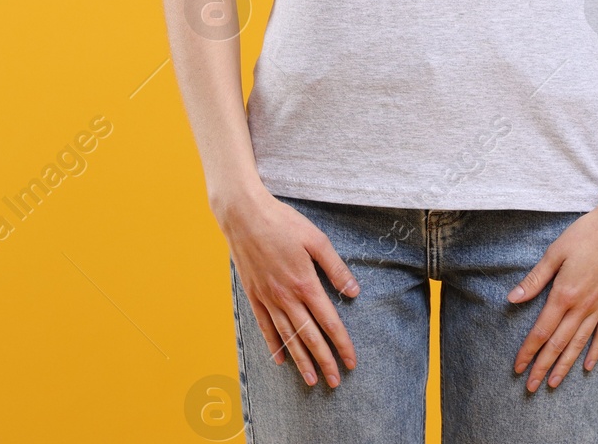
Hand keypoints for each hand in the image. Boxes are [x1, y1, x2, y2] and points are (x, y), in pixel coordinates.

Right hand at [220, 188, 359, 387]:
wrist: (244, 216)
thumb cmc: (283, 222)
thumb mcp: (316, 239)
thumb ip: (335, 268)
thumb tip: (353, 292)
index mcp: (305, 283)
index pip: (329, 322)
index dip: (342, 344)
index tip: (351, 362)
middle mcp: (286, 297)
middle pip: (309, 337)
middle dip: (324, 361)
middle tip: (335, 382)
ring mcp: (268, 298)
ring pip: (287, 337)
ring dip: (301, 360)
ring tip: (311, 380)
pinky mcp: (254, 295)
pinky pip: (265, 327)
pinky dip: (274, 345)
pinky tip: (280, 359)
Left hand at [508, 200, 597, 392]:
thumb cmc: (587, 233)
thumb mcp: (555, 252)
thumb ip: (535, 279)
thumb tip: (513, 298)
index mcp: (564, 294)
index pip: (541, 331)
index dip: (528, 351)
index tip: (518, 367)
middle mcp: (582, 306)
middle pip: (558, 343)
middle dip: (543, 366)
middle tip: (531, 387)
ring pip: (580, 344)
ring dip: (565, 365)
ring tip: (554, 383)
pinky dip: (595, 351)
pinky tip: (588, 366)